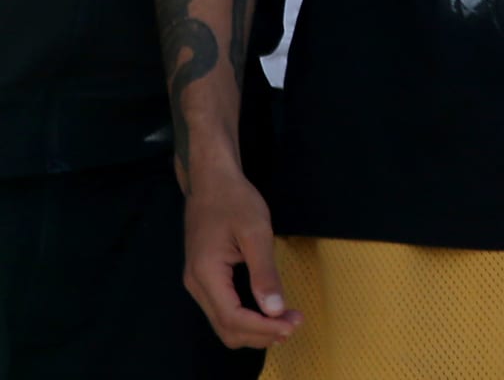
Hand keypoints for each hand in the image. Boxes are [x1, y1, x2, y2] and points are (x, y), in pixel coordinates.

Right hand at [184, 164, 301, 349]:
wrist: (212, 181)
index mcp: (206, 274)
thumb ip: (264, 272)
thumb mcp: (256, 231)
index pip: (233, 318)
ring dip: (255, 328)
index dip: (263, 328)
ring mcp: (198, 283)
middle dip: (261, 333)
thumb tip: (276, 309)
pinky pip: (224, 309)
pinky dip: (247, 317)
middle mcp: (197, 285)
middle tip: (295, 324)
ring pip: (224, 323)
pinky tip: (269, 312)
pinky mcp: (206, 278)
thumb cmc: (234, 200)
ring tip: (286, 321)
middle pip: (227, 328)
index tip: (292, 325)